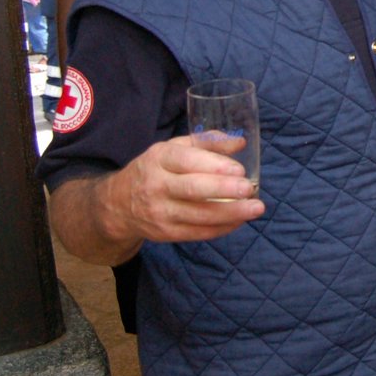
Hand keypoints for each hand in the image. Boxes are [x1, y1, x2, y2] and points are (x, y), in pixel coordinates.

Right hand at [102, 134, 263, 246]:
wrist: (119, 204)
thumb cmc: (155, 169)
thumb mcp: (174, 149)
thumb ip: (207, 142)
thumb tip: (240, 142)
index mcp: (159, 159)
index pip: (187, 161)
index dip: (215, 166)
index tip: (240, 169)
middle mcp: (157, 186)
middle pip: (193, 190)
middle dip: (225, 190)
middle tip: (251, 190)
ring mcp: (160, 213)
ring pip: (199, 216)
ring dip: (231, 213)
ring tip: (256, 208)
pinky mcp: (166, 233)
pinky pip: (198, 233)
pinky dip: (222, 227)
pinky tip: (240, 220)